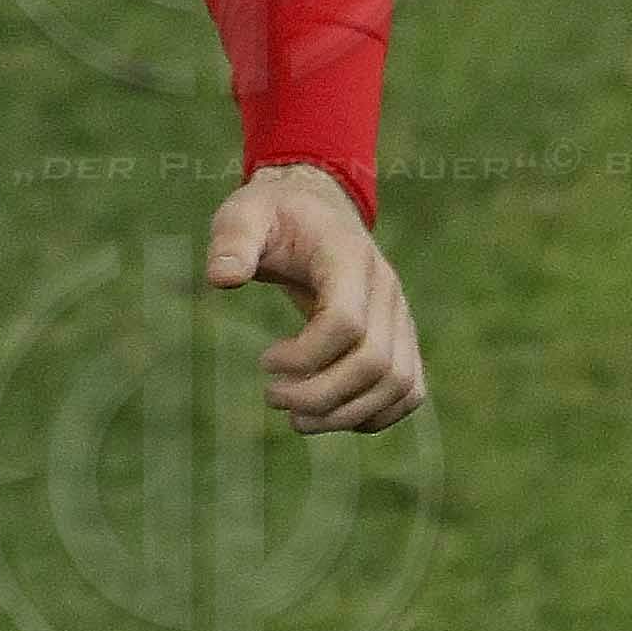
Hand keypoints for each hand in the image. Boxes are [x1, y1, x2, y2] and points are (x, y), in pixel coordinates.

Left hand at [204, 162, 425, 433]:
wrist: (316, 211)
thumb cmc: (275, 216)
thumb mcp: (244, 215)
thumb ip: (232, 241)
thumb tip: (222, 278)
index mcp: (349, 259)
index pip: (346, 323)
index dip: (304, 357)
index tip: (264, 361)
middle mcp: (386, 289)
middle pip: (374, 363)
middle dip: (319, 396)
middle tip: (272, 396)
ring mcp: (399, 316)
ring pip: (398, 384)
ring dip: (346, 415)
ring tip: (296, 419)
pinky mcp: (401, 338)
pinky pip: (409, 390)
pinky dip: (375, 416)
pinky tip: (330, 417)